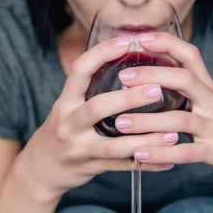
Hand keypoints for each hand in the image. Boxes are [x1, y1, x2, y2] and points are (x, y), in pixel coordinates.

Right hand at [17, 36, 179, 196]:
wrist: (40, 170)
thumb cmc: (63, 131)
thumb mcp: (68, 107)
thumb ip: (90, 90)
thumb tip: (128, 64)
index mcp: (65, 102)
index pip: (80, 71)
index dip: (102, 53)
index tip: (127, 41)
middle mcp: (69, 124)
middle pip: (98, 108)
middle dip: (129, 99)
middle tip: (157, 89)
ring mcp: (79, 149)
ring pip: (114, 146)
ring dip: (146, 140)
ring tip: (173, 133)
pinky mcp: (91, 168)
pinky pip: (123, 167)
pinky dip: (147, 165)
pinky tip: (168, 162)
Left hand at [115, 32, 212, 193]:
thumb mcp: (208, 105)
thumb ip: (185, 92)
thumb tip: (147, 80)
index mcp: (209, 88)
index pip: (191, 55)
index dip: (167, 43)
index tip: (140, 38)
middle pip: (184, 80)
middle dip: (152, 75)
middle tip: (123, 78)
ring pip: (179, 120)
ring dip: (147, 121)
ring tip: (120, 123)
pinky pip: (185, 152)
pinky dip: (161, 152)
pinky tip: (140, 153)